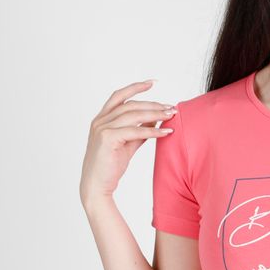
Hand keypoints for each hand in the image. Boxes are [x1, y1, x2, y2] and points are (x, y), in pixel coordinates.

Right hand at [79, 79, 177, 207]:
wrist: (97, 186)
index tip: (153, 83)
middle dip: (153, 104)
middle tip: (171, 107)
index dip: (135, 87)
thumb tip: (155, 118)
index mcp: (102, 119)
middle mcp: (100, 121)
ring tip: (171, 116)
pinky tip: (165, 131)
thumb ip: (139, 130)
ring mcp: (102, 128)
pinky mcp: (108, 138)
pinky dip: (152, 130)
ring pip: (133, 115)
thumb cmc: (110, 166)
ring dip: (155, 114)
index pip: (119, 96)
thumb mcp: (128, 144)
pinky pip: (134, 131)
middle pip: (130, 105)